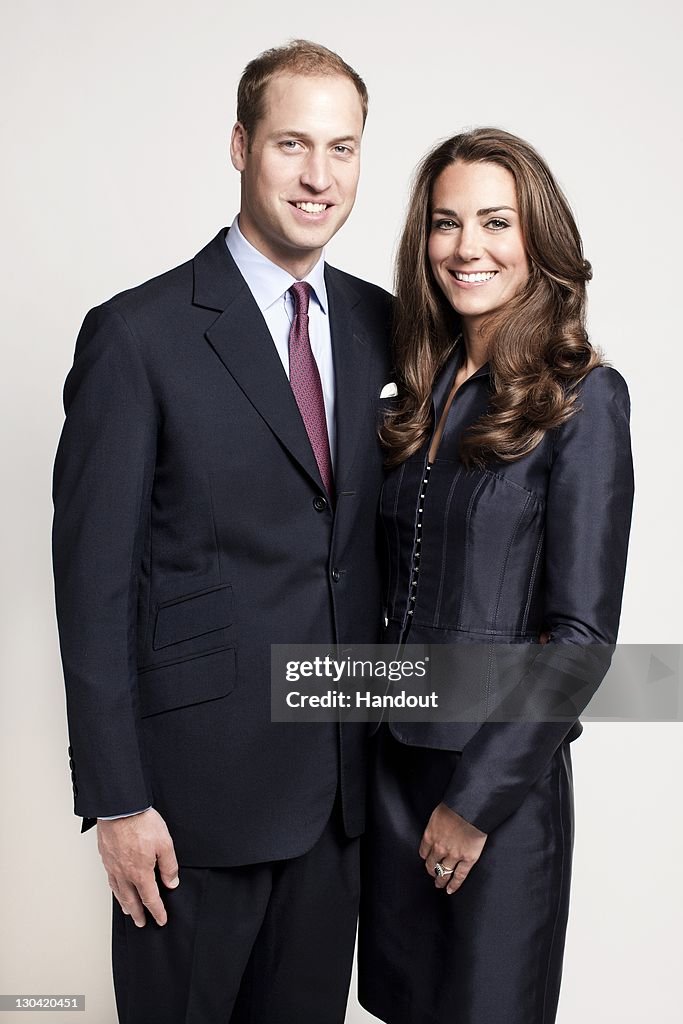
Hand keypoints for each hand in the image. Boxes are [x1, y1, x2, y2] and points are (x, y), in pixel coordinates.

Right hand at [97, 808, 178, 926]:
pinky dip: (115, 890)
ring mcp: (113, 867)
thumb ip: (169, 866)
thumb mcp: (165, 843)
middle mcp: (124, 874)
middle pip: (132, 900)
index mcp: (140, 873)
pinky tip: (116, 888)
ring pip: (118, 892)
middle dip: (138, 914)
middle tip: (141, 923)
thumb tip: (171, 883)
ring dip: (125, 905)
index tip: (161, 920)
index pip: (150, 899)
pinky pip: (110, 880)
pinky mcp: (106, 858)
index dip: (157, 911)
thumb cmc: (141, 822)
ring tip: (128, 911)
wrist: (119, 808)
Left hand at [419, 802, 486, 893]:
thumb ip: (437, 823)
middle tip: (431, 873)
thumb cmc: (456, 806)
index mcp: (430, 835)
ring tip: (439, 884)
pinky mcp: (467, 859)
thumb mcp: (439, 812)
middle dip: (431, 869)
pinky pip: (459, 876)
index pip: (424, 851)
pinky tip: (450, 890)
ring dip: (440, 879)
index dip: (425, 856)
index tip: (426, 858)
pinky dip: (454, 884)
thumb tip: (439, 824)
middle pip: (431, 863)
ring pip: (443, 872)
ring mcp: (453, 855)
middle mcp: (439, 848)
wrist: (470, 809)